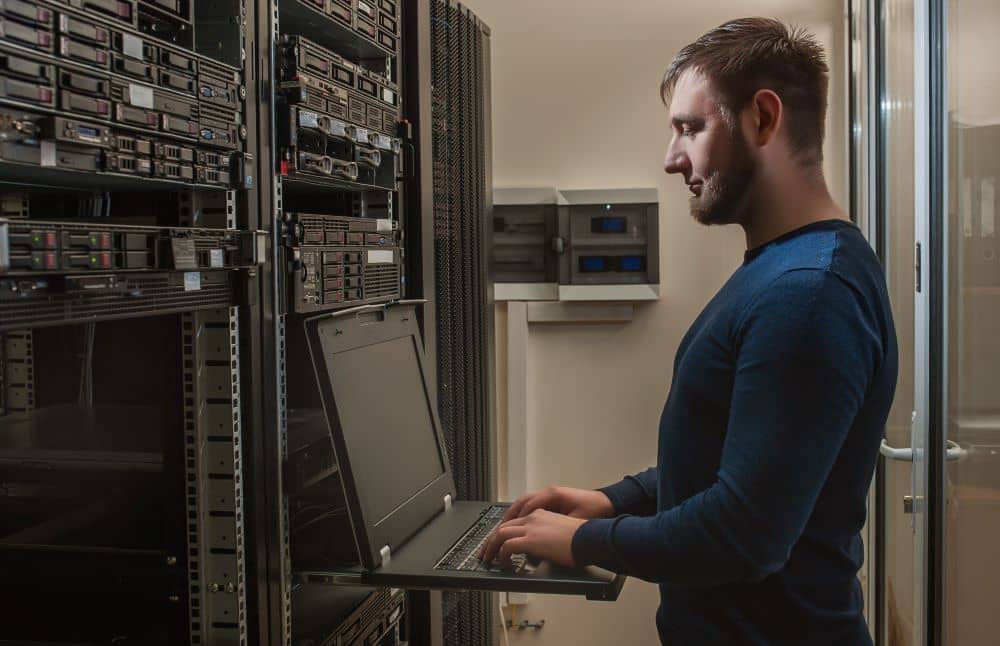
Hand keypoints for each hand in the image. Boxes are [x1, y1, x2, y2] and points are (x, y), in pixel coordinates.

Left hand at [479, 509, 586, 566]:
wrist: (589, 538)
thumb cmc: (582, 538)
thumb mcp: (561, 533)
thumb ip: (548, 537)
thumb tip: (543, 550)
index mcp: (540, 515)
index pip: (514, 522)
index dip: (503, 533)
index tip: (498, 543)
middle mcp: (532, 518)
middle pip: (503, 526)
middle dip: (492, 540)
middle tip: (487, 552)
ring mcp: (530, 528)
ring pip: (500, 534)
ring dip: (491, 547)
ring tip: (489, 558)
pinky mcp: (530, 540)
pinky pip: (507, 546)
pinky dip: (501, 554)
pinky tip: (503, 562)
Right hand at [500, 486, 614, 523]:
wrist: (607, 503)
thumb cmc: (594, 511)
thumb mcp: (576, 521)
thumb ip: (558, 528)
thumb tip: (543, 538)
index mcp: (552, 495)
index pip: (528, 506)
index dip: (517, 521)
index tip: (508, 534)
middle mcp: (548, 493)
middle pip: (521, 503)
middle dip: (508, 519)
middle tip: (497, 533)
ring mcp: (548, 495)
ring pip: (523, 503)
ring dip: (512, 515)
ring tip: (502, 529)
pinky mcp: (551, 500)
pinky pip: (530, 504)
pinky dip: (520, 513)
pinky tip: (517, 523)